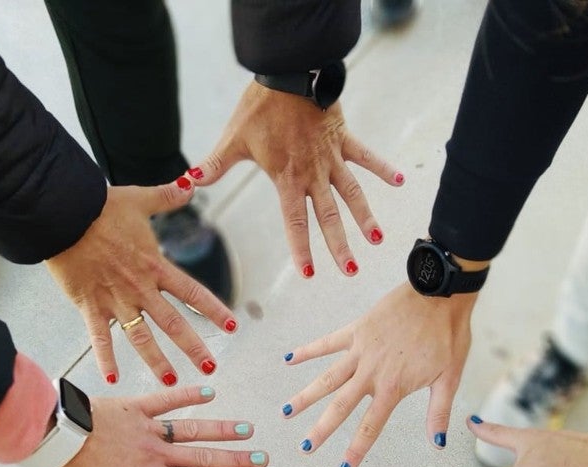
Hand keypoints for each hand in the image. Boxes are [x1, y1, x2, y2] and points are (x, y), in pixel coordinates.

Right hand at [45, 182, 236, 386]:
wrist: (64, 214)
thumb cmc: (100, 207)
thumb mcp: (139, 199)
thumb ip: (168, 196)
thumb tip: (192, 182)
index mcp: (156, 266)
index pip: (193, 292)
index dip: (213, 310)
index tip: (232, 326)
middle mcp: (140, 288)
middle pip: (173, 323)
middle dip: (193, 347)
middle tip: (210, 368)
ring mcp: (115, 300)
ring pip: (141, 338)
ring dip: (158, 362)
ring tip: (173, 383)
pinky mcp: (90, 305)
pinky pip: (99, 338)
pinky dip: (105, 359)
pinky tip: (112, 381)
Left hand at [48, 385, 266, 466]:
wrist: (54, 438)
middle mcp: (157, 453)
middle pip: (204, 457)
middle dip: (236, 459)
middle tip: (263, 458)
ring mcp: (148, 427)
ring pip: (192, 429)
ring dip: (220, 429)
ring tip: (247, 429)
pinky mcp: (135, 407)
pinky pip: (166, 399)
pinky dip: (188, 395)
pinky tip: (210, 393)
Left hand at [189, 81, 401, 276]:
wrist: (289, 72)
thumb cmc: (260, 105)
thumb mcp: (234, 138)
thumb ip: (214, 164)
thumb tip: (187, 182)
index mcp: (287, 178)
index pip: (295, 221)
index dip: (301, 248)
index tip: (309, 273)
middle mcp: (313, 173)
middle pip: (328, 215)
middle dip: (339, 244)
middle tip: (350, 270)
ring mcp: (332, 157)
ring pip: (352, 193)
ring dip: (365, 216)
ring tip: (377, 240)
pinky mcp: (343, 138)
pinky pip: (367, 156)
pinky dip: (383, 168)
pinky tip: (401, 181)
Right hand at [282, 283, 474, 466]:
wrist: (440, 293)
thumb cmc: (448, 335)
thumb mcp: (449, 378)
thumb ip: (438, 412)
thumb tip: (437, 443)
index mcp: (393, 387)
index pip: (370, 426)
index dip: (357, 449)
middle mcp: (371, 372)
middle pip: (340, 406)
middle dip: (321, 429)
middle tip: (305, 447)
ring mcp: (361, 350)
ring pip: (327, 378)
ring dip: (306, 396)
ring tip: (287, 411)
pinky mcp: (357, 329)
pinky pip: (327, 342)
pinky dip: (308, 351)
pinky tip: (289, 359)